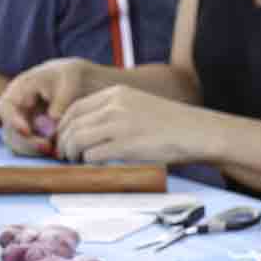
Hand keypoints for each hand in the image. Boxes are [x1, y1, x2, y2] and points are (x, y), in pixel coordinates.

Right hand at [0, 58, 106, 155]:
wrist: (77, 83)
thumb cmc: (70, 76)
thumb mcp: (69, 81)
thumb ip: (60, 100)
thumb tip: (53, 120)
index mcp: (19, 89)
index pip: (5, 106)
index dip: (12, 120)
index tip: (26, 131)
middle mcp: (16, 109)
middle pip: (10, 131)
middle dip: (27, 142)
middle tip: (47, 147)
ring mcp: (23, 124)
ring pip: (19, 144)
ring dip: (34, 151)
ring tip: (55, 152)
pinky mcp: (34, 136)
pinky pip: (32, 148)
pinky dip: (43, 152)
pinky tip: (58, 152)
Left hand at [57, 84, 207, 165]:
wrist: (196, 132)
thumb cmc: (170, 124)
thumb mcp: (138, 105)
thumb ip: (113, 112)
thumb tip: (87, 129)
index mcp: (116, 94)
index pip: (74, 108)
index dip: (63, 126)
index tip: (63, 139)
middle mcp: (114, 105)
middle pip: (72, 124)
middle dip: (63, 142)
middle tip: (64, 155)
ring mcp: (119, 124)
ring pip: (77, 140)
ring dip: (72, 154)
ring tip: (76, 162)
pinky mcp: (125, 145)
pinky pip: (92, 155)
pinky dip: (87, 163)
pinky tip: (93, 167)